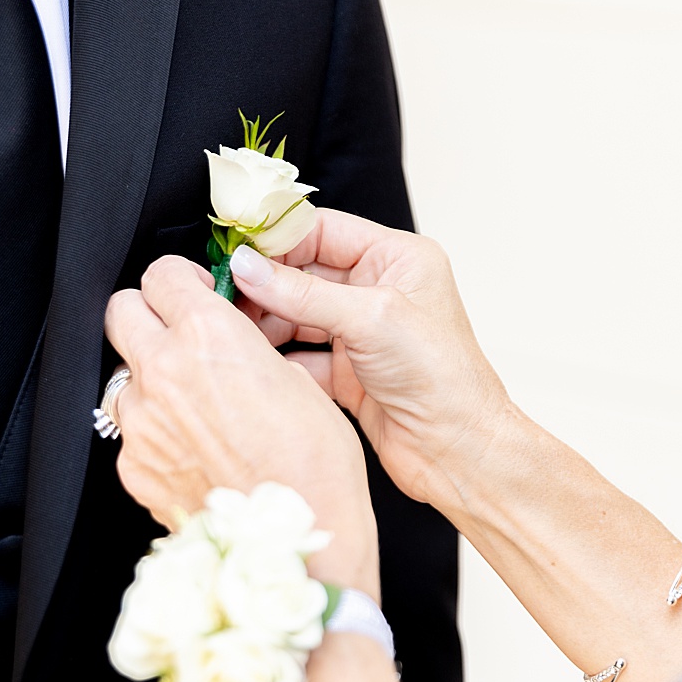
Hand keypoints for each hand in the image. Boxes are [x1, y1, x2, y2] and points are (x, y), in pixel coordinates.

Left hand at [105, 255, 379, 596]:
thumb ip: (243, 347)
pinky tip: (192, 451)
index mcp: (208, 337)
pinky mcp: (132, 464)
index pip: (161, 274)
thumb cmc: (314, 470)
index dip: (179, 281)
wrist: (296, 545)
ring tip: (193, 408)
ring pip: (122, 376)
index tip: (191, 293)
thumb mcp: (296, 382)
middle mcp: (163, 371)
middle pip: (119, 311)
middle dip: (146, 315)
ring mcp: (141, 420)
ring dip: (149, 381)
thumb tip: (226, 337)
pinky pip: (130, 432)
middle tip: (175, 334)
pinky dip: (154, 433)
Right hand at [224, 209, 513, 510]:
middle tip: (222, 293)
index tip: (233, 253)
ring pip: (292, 312)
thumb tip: (247, 266)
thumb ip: (301, 292)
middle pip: (300, 270)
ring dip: (262, 321)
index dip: (275, 240)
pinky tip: (254, 360)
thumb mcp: (370, 319)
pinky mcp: (343, 369)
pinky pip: (295, 351)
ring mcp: (358, 330)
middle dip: (262, 283)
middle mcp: (377, 289)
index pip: (320, 229)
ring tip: (231, 329)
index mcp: (396, 258)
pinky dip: (274, 356)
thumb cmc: (442, 379)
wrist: (458, 452)